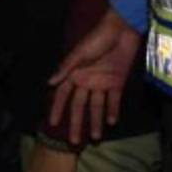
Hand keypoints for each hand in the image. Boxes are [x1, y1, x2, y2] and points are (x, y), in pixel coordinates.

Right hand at [49, 8, 141, 143]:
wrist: (122, 30)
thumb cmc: (97, 38)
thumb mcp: (79, 53)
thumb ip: (66, 68)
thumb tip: (49, 83)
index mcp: (74, 74)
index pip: (62, 95)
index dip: (57, 108)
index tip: (52, 123)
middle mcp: (86, 81)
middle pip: (79, 106)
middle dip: (77, 122)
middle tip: (74, 141)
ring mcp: (102, 83)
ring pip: (96, 107)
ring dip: (96, 121)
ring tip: (96, 138)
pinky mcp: (117, 83)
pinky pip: (113, 100)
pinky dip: (112, 110)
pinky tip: (112, 122)